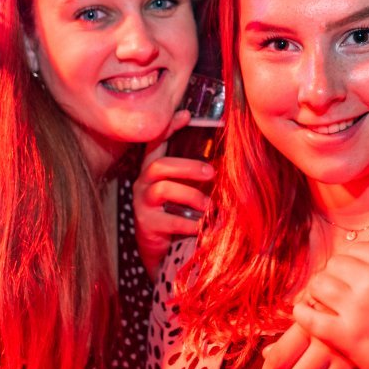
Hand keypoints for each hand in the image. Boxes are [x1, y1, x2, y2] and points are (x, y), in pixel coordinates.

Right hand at [133, 109, 214, 276]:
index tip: (186, 115)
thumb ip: (199, 177)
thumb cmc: (179, 215)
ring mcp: (142, 204)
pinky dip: (190, 224)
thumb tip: (226, 164)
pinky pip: (169, 220)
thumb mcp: (187, 192)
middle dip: (188, 166)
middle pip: (159, 164)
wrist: (163, 253)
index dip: (168, 127)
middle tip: (212, 173)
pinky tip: (202, 228)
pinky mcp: (145, 225)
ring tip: (209, 206)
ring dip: (192, 196)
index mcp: (154, 171)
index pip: (156, 143)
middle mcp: (143, 183)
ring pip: (163, 189)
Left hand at [266, 244, 368, 368]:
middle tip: (333, 290)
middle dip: (333, 275)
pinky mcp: (348, 337)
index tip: (349, 274)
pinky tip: (303, 316)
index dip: (350, 262)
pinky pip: (312, 318)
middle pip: (334, 265)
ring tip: (318, 302)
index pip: (355, 250)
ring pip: (319, 286)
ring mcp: (358, 308)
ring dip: (316, 293)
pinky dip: (303, 314)